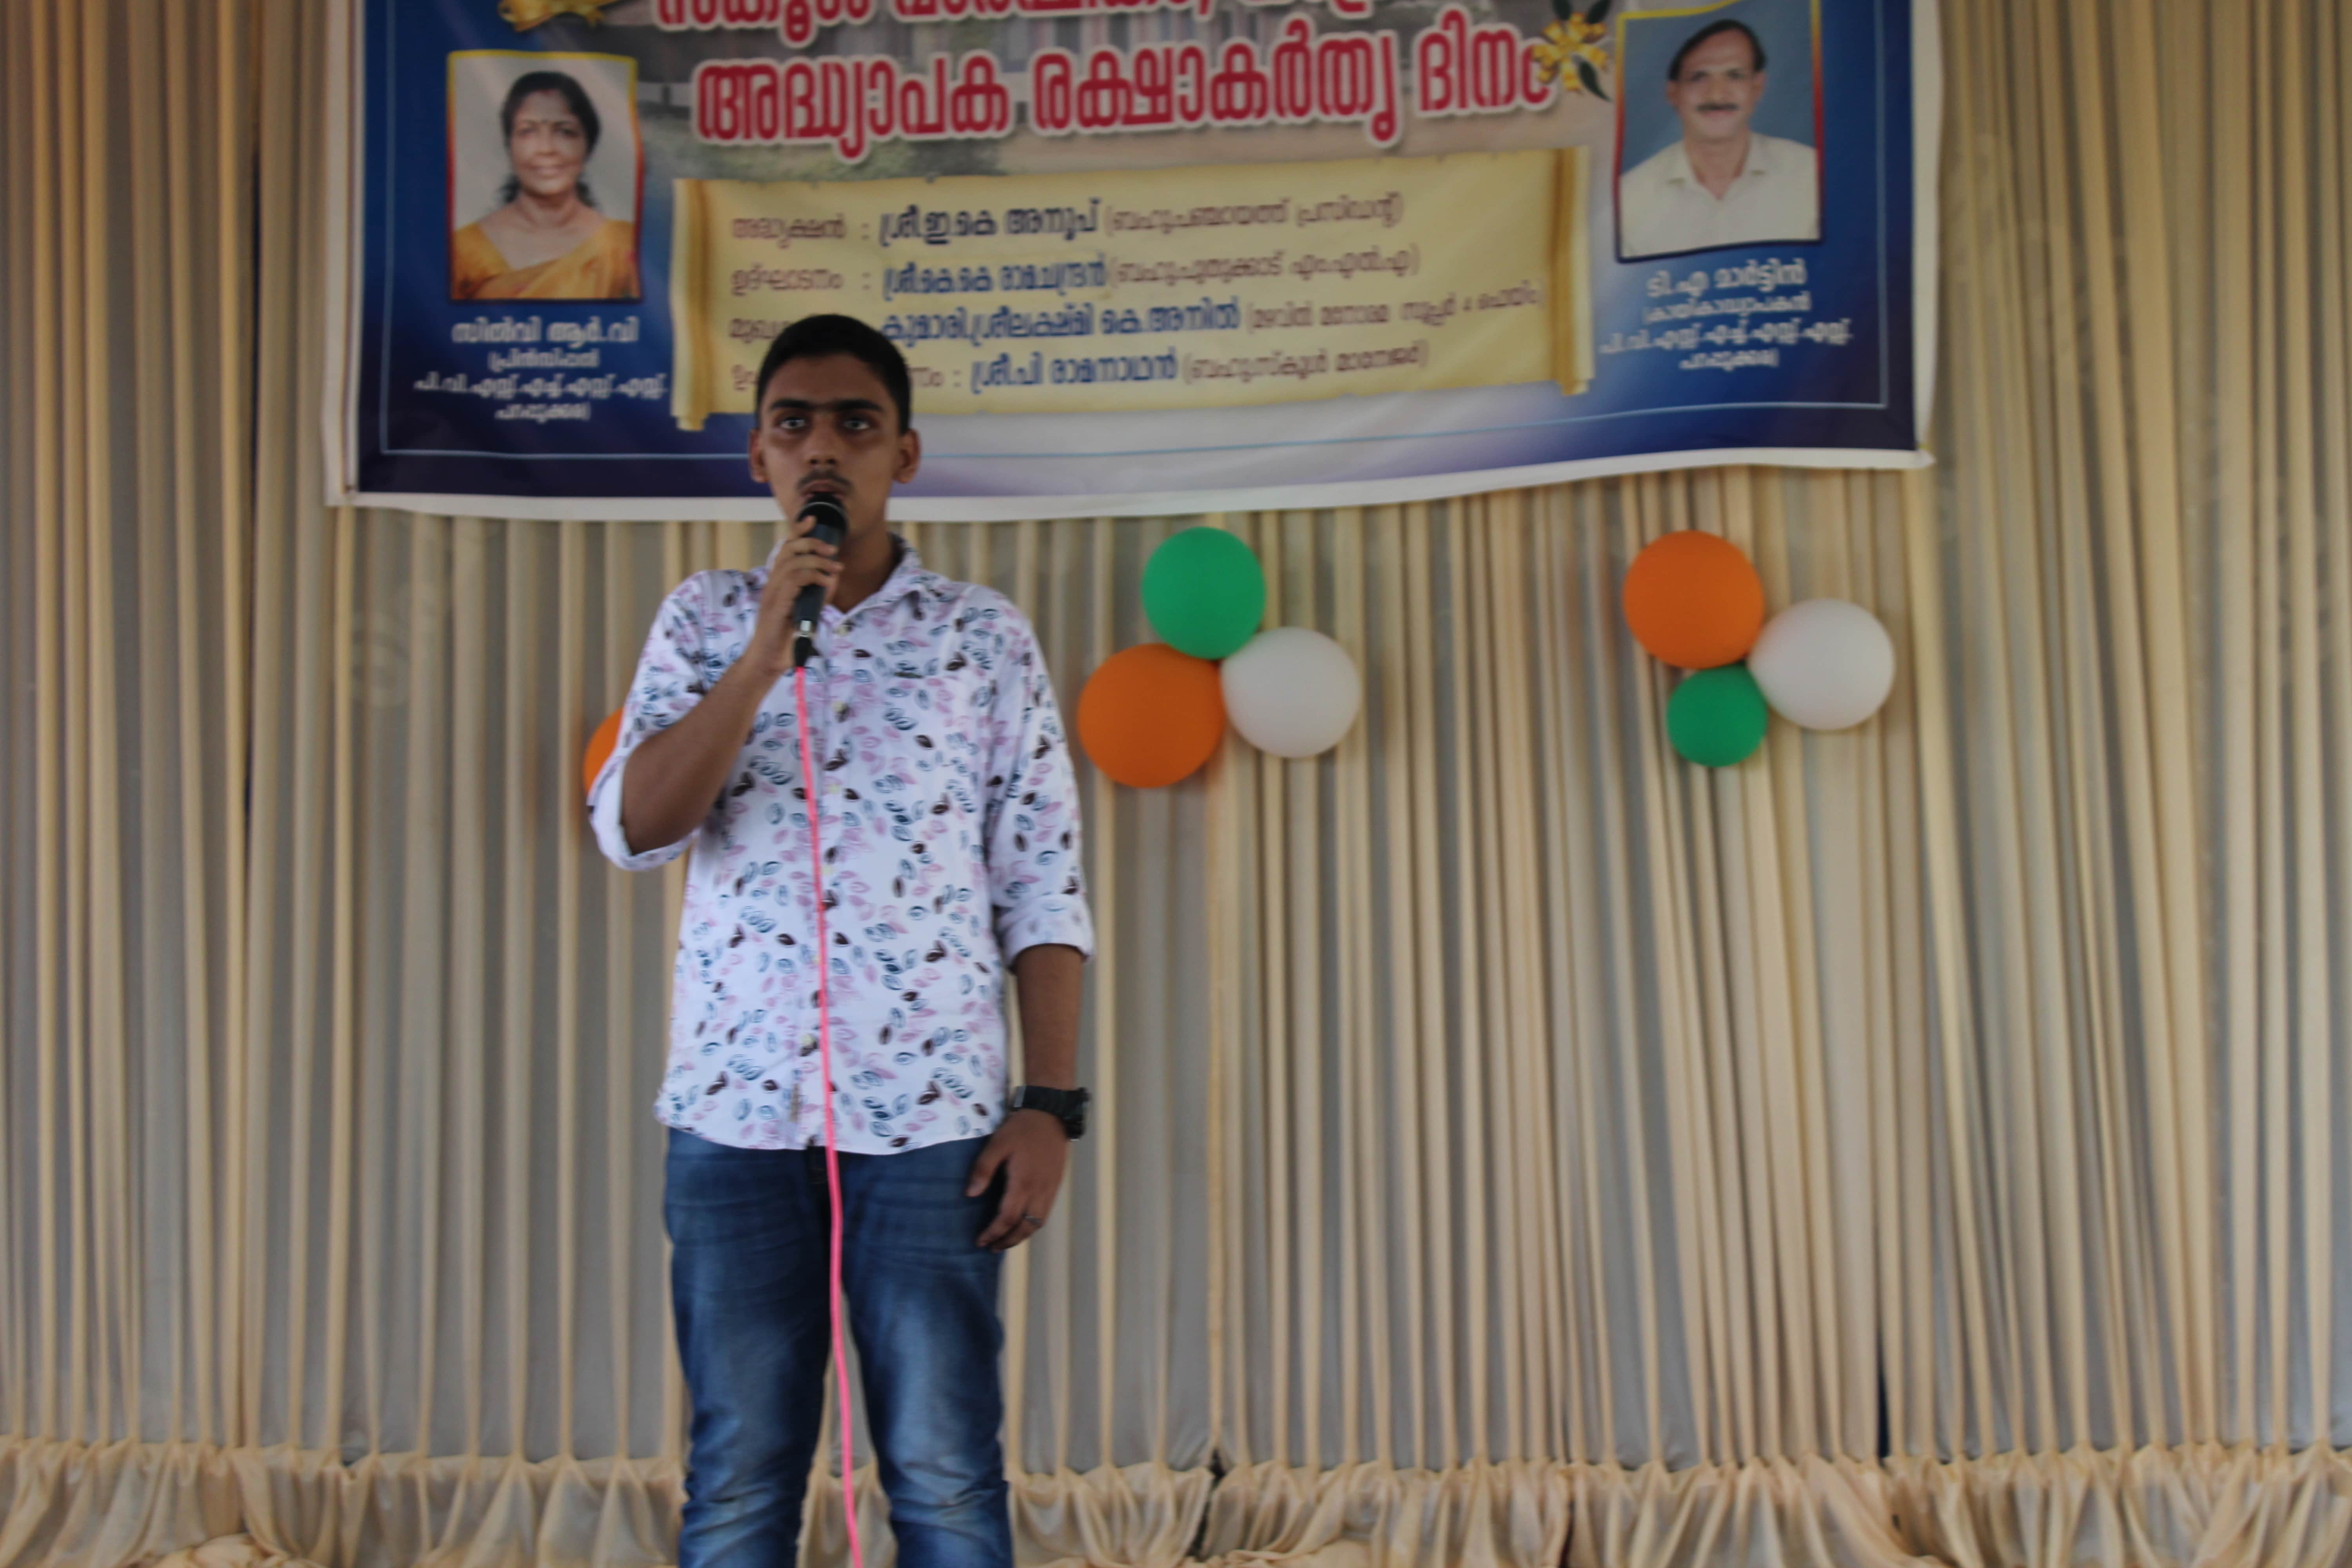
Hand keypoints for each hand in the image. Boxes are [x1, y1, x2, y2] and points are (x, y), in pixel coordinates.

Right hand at [747, 510, 842, 676]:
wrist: (769, 661)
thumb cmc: (787, 638)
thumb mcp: (808, 610)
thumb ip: (819, 593)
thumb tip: (833, 576)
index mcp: (778, 581)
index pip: (785, 548)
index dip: (797, 530)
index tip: (812, 519)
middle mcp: (772, 583)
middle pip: (788, 548)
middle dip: (812, 542)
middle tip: (832, 550)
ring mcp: (773, 593)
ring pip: (792, 562)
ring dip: (817, 560)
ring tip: (834, 567)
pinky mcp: (777, 605)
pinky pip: (795, 581)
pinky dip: (813, 577)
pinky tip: (825, 582)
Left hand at [967, 1110, 1069, 1250]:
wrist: (1051, 1114)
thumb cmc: (1021, 1128)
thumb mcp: (997, 1144)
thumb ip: (983, 1169)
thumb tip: (971, 1195)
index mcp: (1023, 1182)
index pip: (1007, 1218)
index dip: (994, 1232)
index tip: (980, 1240)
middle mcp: (1040, 1190)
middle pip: (1025, 1227)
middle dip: (1008, 1241)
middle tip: (992, 1247)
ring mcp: (1050, 1189)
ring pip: (1038, 1223)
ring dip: (1021, 1235)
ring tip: (1006, 1240)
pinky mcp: (1055, 1184)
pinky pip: (1044, 1213)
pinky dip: (1032, 1224)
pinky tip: (1022, 1223)